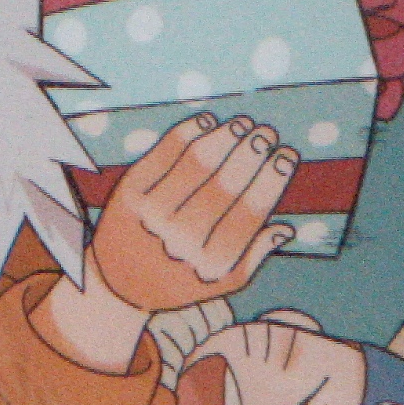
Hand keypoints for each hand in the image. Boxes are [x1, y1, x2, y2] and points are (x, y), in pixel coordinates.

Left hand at [90, 113, 297, 314]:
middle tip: (267, 133)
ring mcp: (151, 214)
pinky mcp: (129, 192)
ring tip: (243, 124)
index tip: (287, 155)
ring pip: (196, 164)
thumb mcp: (221, 283)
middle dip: (252, 153)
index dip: (272, 180)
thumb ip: (254, 257)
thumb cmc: (179, 280)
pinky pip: (164, 153)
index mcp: (208, 264)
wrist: (116, 281)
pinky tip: (208, 122)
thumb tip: (285, 228)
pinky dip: (189, 132)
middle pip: (225, 186)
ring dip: (224, 136)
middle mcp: (179, 240)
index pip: (249, 214)